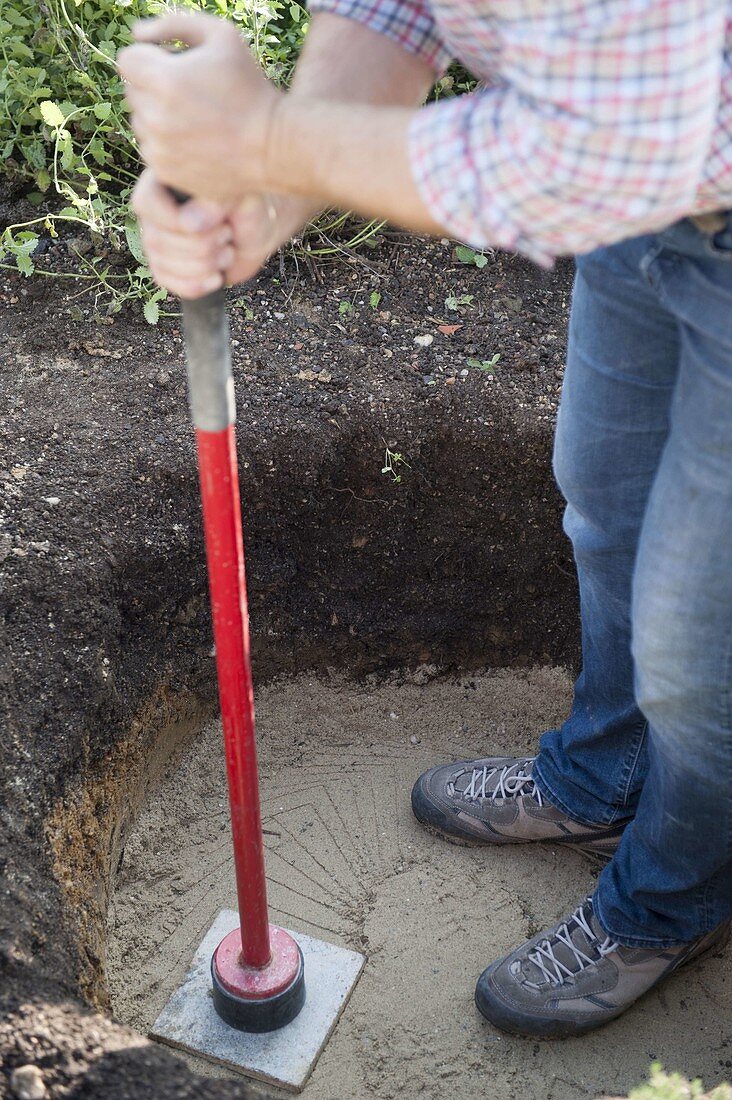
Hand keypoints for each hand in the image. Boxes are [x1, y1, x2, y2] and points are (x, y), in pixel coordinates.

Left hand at [118, 12, 279, 203]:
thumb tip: (137, 34)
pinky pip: (150, 149)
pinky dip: (165, 143)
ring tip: (194, 118)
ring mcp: (159, 149)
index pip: (127, 60)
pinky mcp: (165, 172)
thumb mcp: (222, 36)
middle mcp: (155, 117)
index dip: (149, 58)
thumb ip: (174, 23)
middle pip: (132, 91)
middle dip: (153, 86)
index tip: (173, 64)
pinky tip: (195, 140)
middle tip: (190, 92)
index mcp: (164, 80)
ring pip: (139, 122)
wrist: (273, 148)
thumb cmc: (250, 87)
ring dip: (157, 116)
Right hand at [132, 169, 315, 298]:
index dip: (177, 220)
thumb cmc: (248, 207)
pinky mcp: (167, 271)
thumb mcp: (239, 198)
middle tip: (228, 233)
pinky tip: (217, 275)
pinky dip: (201, 285)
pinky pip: (176, 286)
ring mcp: (157, 245)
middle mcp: (154, 215)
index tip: (218, 221)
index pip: (147, 203)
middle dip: (205, 245)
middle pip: (159, 241)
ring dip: (207, 265)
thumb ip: (215, 203)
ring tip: (226, 249)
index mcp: (164, 184)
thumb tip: (188, 224)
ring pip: (167, 266)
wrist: (257, 234)